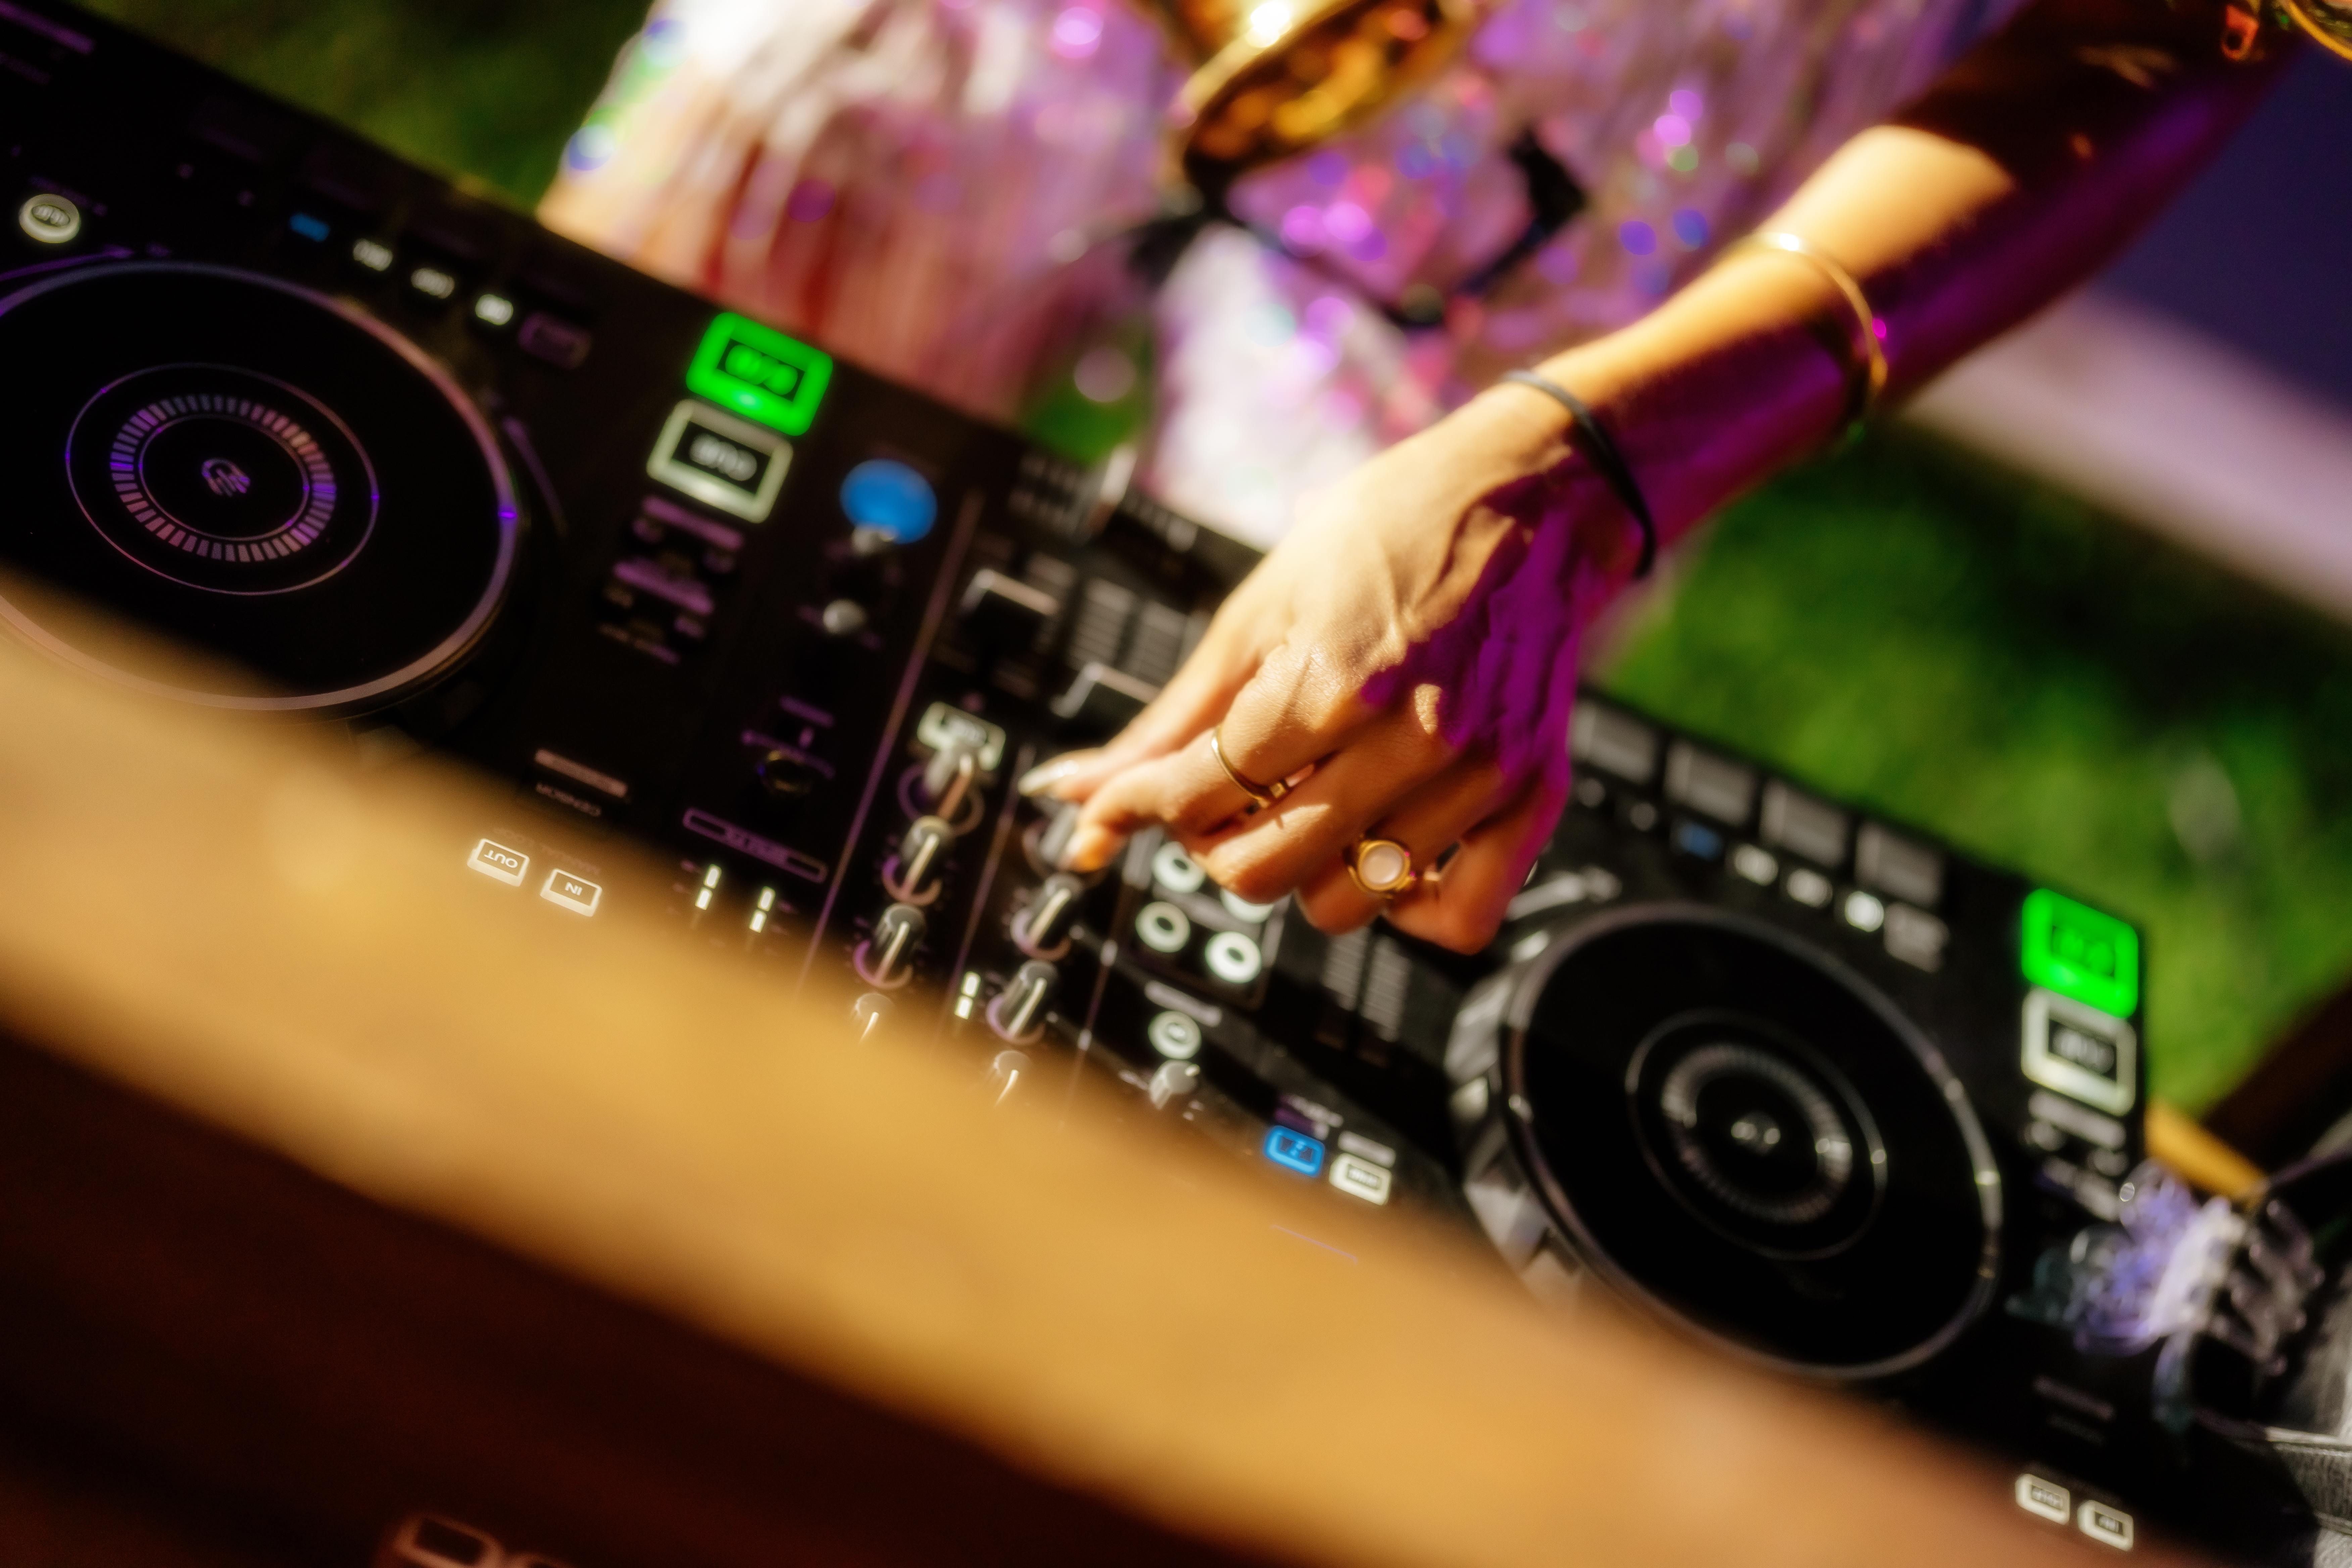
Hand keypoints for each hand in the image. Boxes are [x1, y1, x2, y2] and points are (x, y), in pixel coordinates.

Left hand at [1024, 386, 1637, 952]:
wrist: (1534, 496)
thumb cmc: (1392, 531)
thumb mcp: (1259, 609)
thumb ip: (1169, 720)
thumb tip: (1075, 796)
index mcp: (1332, 680)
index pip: (1201, 795)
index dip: (1148, 804)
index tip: (1135, 799)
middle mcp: (1411, 736)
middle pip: (1261, 869)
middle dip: (1216, 843)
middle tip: (1225, 797)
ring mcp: (1479, 773)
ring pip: (1345, 903)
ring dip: (1305, 871)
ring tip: (1309, 804)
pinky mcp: (1531, 795)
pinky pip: (1456, 920)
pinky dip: (1407, 907)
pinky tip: (1384, 848)